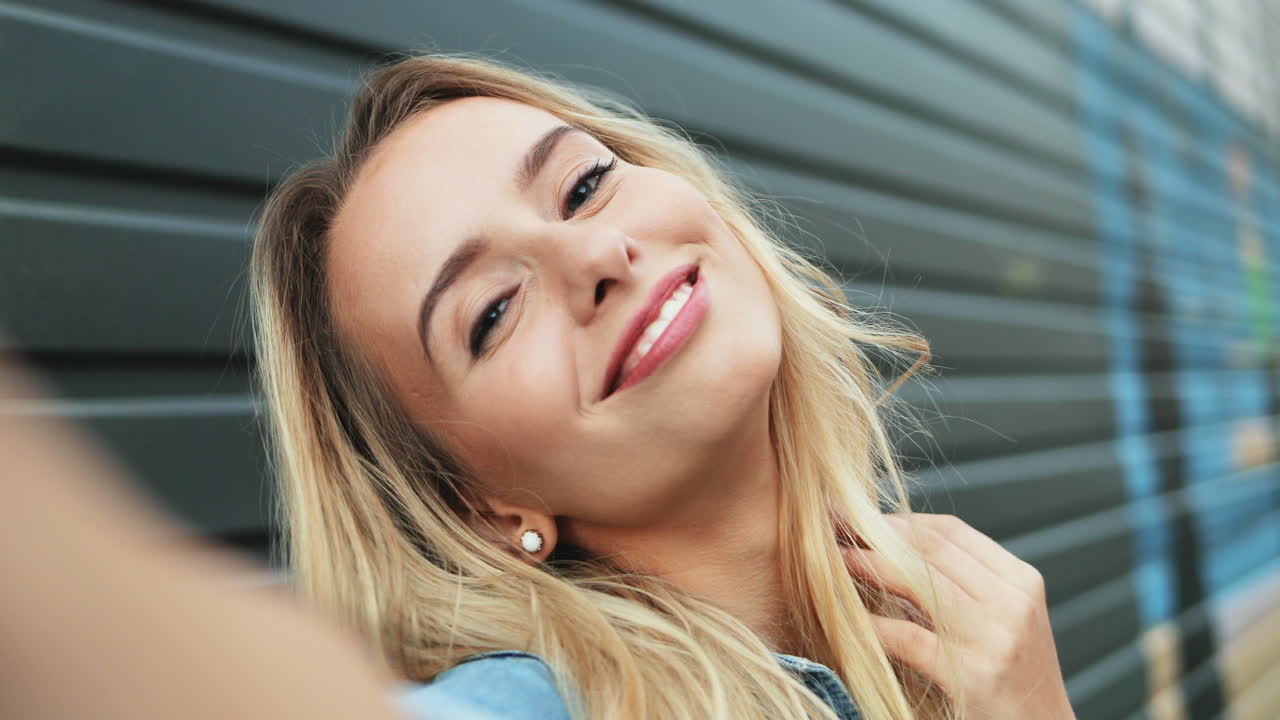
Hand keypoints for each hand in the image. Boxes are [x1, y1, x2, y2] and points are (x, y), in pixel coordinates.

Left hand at [842, 513, 1076, 719]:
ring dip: (868, 565)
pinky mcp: (970, 677)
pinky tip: (849, 617)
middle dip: (875, 534)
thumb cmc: (1013, 676)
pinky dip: (874, 624)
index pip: (950, 531)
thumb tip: (894, 544)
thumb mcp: (1004, 618)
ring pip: (918, 582)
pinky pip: (908, 638)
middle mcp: (1011, 602)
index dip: (898, 521)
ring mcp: (993, 639)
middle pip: (930, 550)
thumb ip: (964, 582)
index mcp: (1020, 580)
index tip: (859, 518)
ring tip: (833, 558)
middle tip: (834, 528)